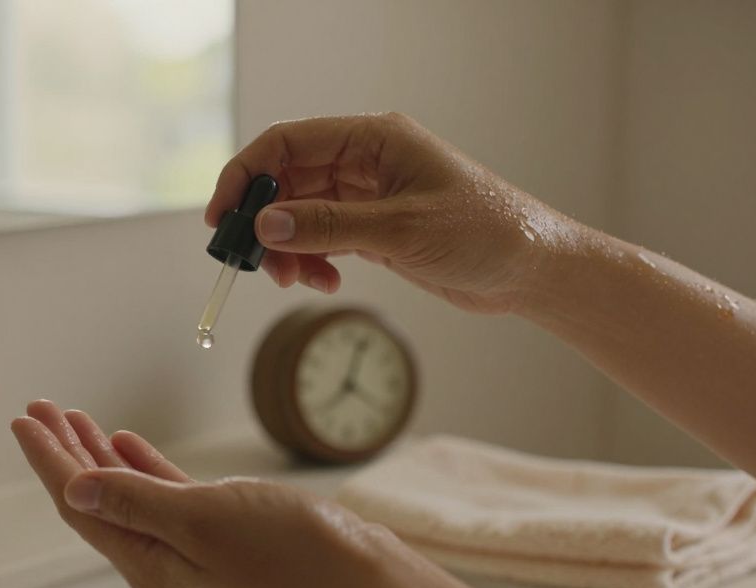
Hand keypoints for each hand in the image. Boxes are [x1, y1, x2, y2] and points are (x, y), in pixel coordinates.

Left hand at [10, 399, 395, 587]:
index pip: (80, 504)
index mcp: (148, 566)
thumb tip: (75, 489)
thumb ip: (134, 501)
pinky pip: (163, 498)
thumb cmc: (289, 551)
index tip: (25, 418)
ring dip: (98, 454)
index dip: (49, 459)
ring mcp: (189, 552)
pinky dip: (141, 468)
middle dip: (65, 451)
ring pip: (127, 495)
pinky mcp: (218, 538)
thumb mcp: (201, 517)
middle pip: (96, 499)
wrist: (357, 576)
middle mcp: (161, 564)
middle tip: (42, 406)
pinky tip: (126, 443)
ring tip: (73, 417)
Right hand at [206, 113, 579, 313]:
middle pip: (287, 181)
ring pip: (300, 214)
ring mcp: (369, 195)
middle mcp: (366, 160)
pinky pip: (322, 238)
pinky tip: (326, 280)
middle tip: (255, 262)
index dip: (246, 175)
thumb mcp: (400, 230)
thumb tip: (266, 225)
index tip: (224, 218)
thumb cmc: (486, 232)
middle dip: (266, 222)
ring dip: (288, 248)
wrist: (531, 269)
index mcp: (374, 138)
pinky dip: (312, 260)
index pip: (287, 143)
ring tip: (298, 278)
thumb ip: (328, 226)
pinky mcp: (374, 228)